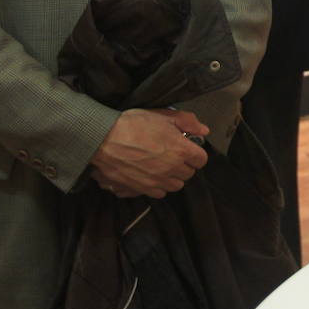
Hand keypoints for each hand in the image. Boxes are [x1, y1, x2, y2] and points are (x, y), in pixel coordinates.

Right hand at [91, 108, 208, 198]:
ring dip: (173, 177)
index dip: (196, 153)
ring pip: (176, 185)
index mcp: (180, 149)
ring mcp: (158, 180)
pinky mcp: (143, 188)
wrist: (105, 139)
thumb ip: (188, 122)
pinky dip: (159, 186)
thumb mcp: (163, 115)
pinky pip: (160, 193)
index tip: (189, 149)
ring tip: (164, 166)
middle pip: (189, 173)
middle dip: (185, 164)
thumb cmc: (133, 124)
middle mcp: (172, 168)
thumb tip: (203, 130)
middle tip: (175, 155)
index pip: (201, 159)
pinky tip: (153, 175)